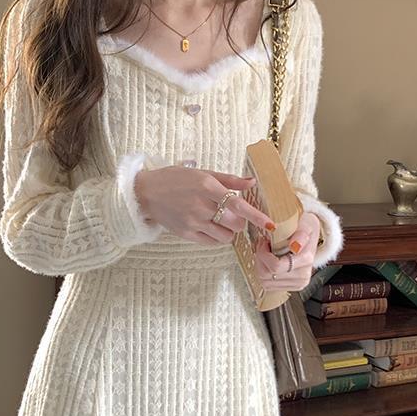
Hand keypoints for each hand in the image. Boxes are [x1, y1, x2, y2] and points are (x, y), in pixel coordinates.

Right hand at [134, 166, 276, 243]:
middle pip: (235, 224)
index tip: (270, 224)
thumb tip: (252, 182)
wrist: (146, 193)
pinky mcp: (186, 234)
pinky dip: (217, 237)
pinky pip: (211, 242)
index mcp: (207, 187)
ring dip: (229, 231)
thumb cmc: (175, 179)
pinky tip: (211, 227)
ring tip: (221, 221)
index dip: (256, 216)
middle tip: (234, 215)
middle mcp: (201, 205)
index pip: (238, 204)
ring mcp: (193, 222)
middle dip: (240, 222)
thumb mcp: (203, 173)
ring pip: (225, 236)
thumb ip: (229, 179)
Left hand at [254, 211, 320, 291]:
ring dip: (260, 265)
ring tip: (266, 253)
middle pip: (267, 274)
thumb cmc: (304, 229)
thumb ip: (301, 234)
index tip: (265, 242)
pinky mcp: (290, 287)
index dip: (263, 254)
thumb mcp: (305, 224)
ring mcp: (297, 284)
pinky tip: (268, 262)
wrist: (310, 237)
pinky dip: (264, 272)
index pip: (275, 266)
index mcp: (306, 261)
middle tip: (263, 246)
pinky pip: (267, 285)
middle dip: (260, 258)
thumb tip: (295, 246)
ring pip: (264, 281)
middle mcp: (303, 276)